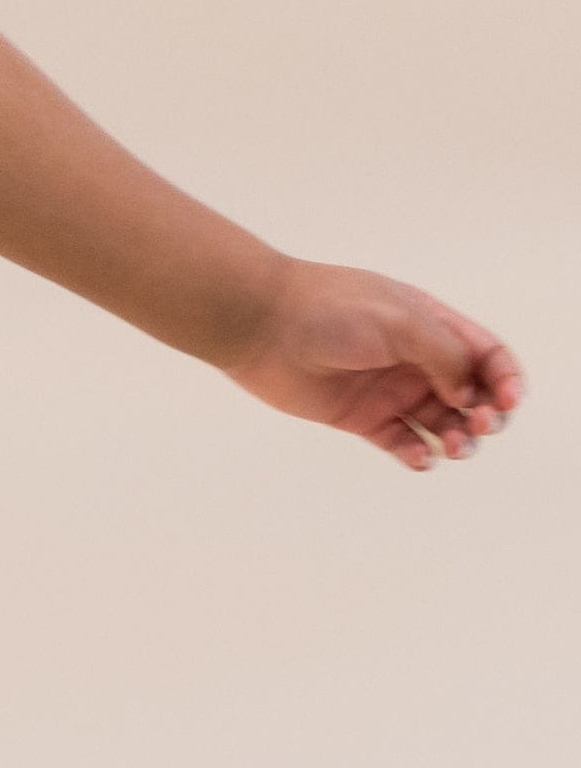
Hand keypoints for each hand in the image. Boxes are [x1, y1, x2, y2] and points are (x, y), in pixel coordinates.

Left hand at [219, 258, 524, 470]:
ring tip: (455, 446)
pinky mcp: (360, 417)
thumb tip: (469, 394)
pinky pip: (402, 443)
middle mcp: (414, 360)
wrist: (260, 324)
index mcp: (431, 326)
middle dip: (487, 414)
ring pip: (442, 424)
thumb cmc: (329, 310)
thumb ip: (444, 354)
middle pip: (471, 395)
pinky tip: (420, 457)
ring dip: (460, 439)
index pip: (486, 356)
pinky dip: (418, 455)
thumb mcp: (401, 320)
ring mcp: (388, 390)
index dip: (506, 379)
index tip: (509, 400)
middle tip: (480, 424)